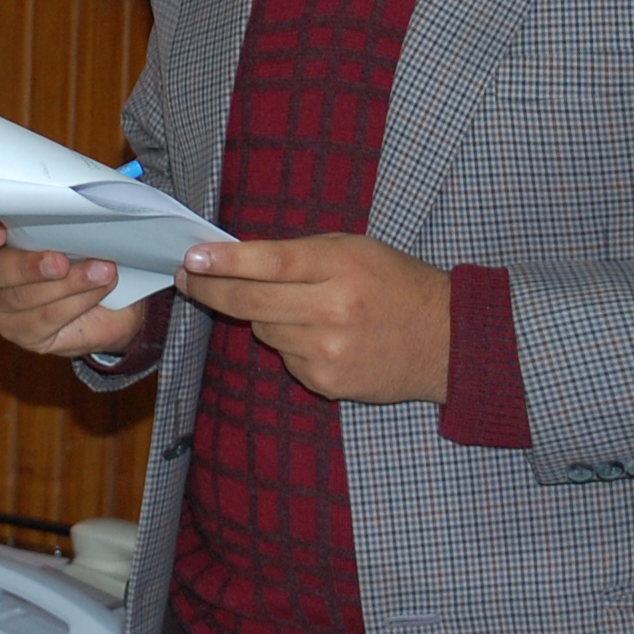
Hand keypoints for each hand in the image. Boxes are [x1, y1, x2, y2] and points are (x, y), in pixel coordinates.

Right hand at [0, 217, 147, 360]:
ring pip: (24, 297)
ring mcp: (2, 305)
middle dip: (31, 266)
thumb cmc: (86, 255)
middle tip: (62, 262)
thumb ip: (66, 219)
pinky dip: (77, 302)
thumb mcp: (77, 230)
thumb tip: (80, 207)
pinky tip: (98, 290)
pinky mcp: (22, 332)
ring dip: (69, 284)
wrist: (110, 301)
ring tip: (103, 272)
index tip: (0, 233)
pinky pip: (45, 319)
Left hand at [176, 234, 451, 403]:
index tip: (192, 258)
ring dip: (262, 316)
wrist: (446, 342)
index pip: (270, 261)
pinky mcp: (327, 382)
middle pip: (251, 301)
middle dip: (211, 289)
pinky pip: (285, 358)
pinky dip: (289, 344)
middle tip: (188, 277)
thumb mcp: (354, 250)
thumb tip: (235, 259)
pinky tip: (320, 337)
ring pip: (263, 330)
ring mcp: (328, 351)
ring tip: (295, 306)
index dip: (225, 261)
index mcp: (341, 266)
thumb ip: (300, 253)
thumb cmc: (395, 284)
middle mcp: (333, 309)